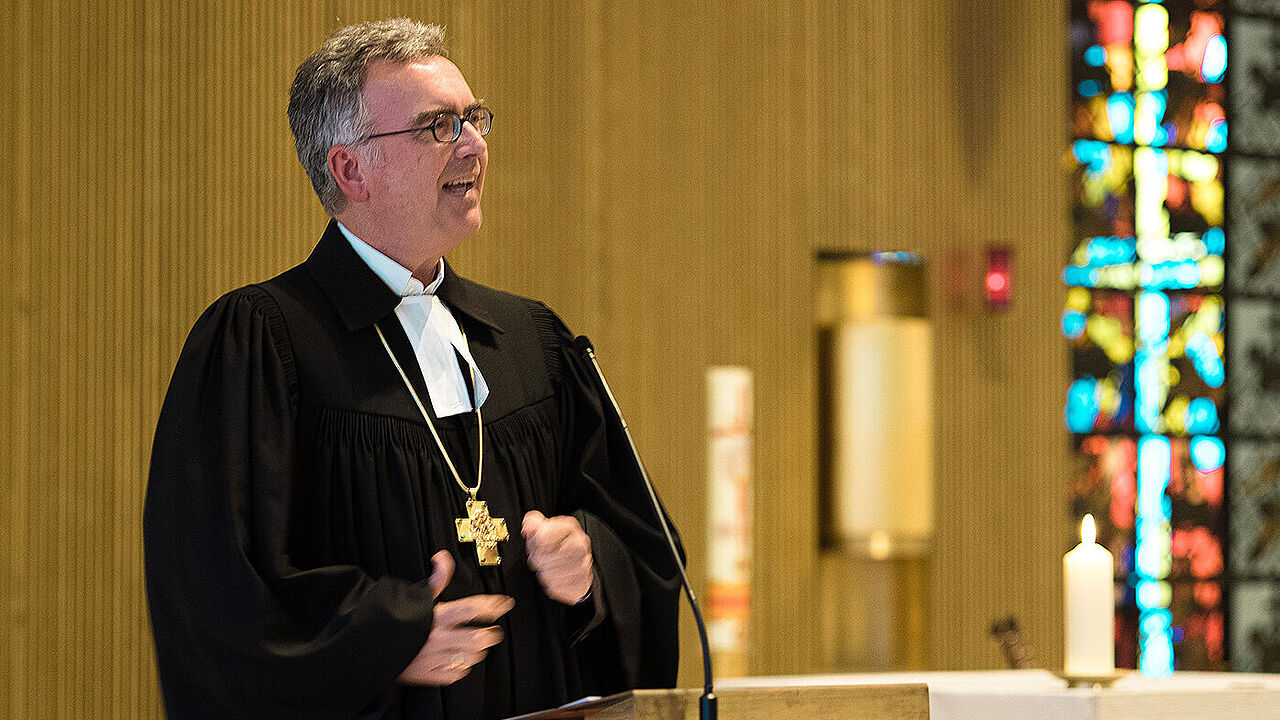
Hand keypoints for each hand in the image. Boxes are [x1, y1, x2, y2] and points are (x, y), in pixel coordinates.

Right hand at [398, 550, 513, 685]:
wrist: (367, 647)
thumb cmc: (393, 619)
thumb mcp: (416, 596)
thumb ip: (436, 579)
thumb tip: (443, 557)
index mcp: (435, 616)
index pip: (472, 608)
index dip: (492, 605)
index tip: (505, 603)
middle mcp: (436, 637)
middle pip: (477, 637)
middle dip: (490, 634)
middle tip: (493, 631)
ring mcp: (432, 658)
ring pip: (468, 657)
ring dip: (478, 652)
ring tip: (479, 646)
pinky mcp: (425, 675)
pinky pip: (452, 675)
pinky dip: (461, 669)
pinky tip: (461, 663)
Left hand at [521, 511, 592, 604]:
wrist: (576, 562)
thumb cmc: (557, 544)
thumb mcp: (544, 527)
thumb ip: (532, 523)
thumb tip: (528, 528)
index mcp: (570, 527)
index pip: (542, 537)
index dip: (533, 543)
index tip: (537, 543)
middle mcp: (580, 545)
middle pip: (545, 557)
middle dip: (537, 559)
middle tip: (541, 557)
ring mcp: (583, 565)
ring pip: (550, 574)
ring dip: (544, 572)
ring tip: (549, 566)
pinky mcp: (580, 583)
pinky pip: (556, 587)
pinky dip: (551, 584)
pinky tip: (555, 576)